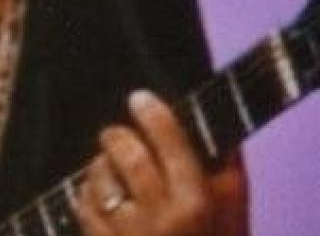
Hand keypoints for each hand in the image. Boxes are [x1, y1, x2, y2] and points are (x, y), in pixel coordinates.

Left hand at [75, 90, 248, 235]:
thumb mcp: (237, 220)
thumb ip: (228, 174)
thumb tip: (222, 130)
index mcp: (196, 204)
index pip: (168, 141)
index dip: (152, 114)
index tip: (140, 98)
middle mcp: (160, 218)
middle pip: (126, 155)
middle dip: (117, 137)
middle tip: (116, 134)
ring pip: (99, 178)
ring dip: (100, 166)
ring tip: (109, 167)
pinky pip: (83, 207)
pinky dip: (87, 194)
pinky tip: (100, 196)